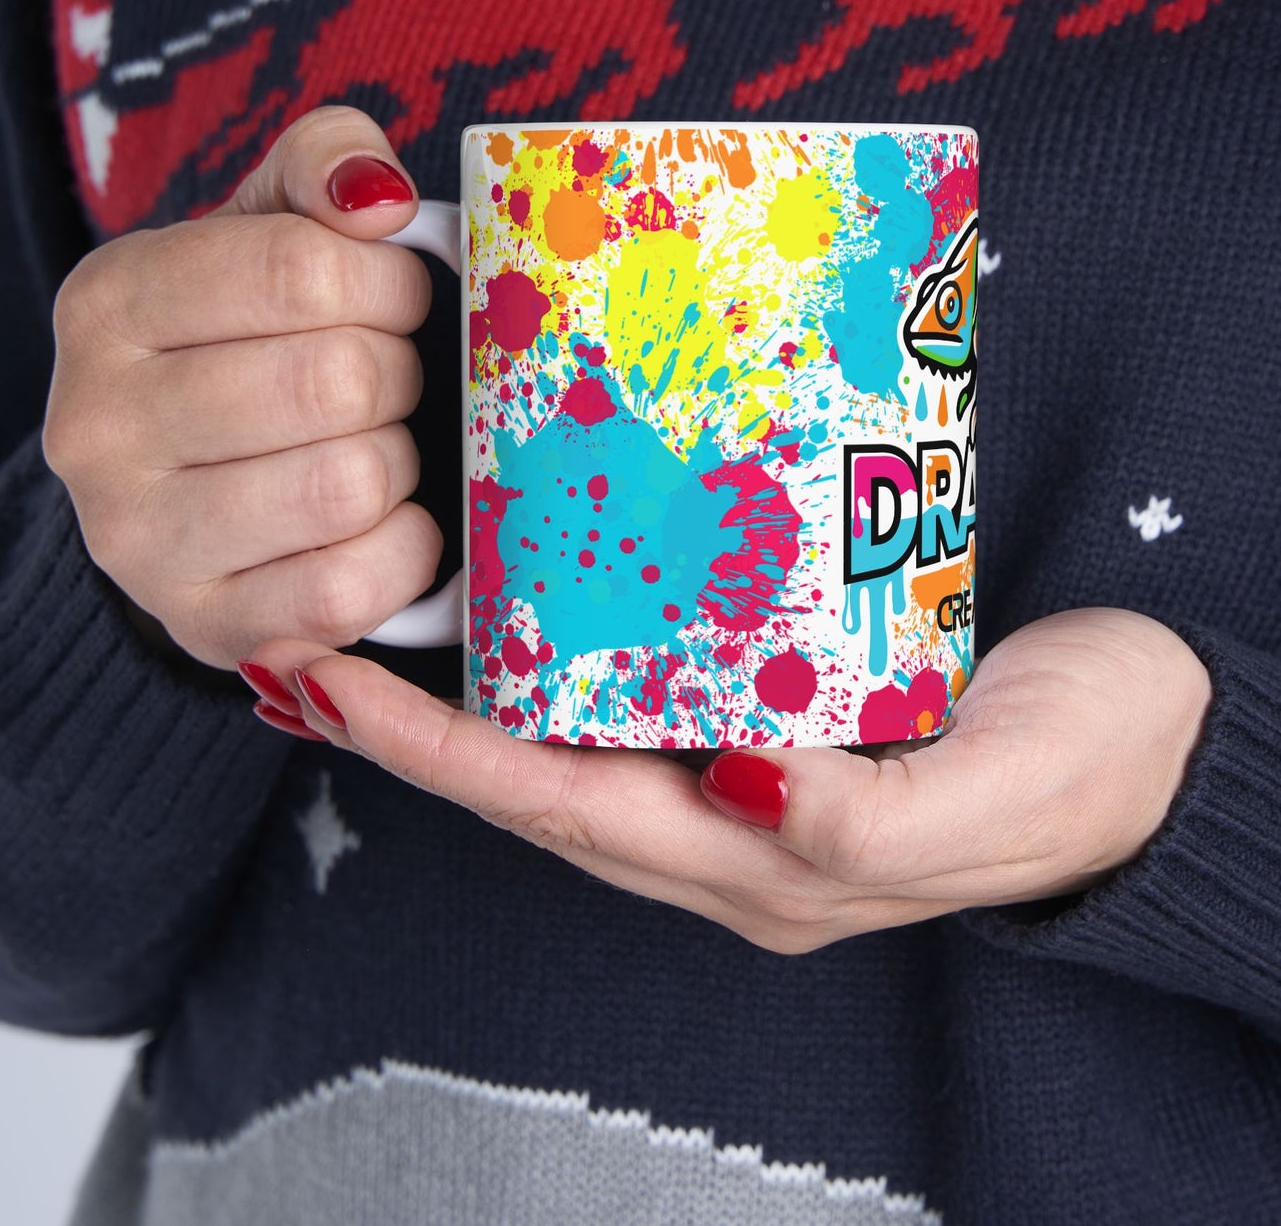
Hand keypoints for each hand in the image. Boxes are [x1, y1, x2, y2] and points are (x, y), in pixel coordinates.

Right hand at [43, 107, 439, 668]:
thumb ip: (322, 166)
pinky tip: (383, 523)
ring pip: (349, 484)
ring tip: (372, 448)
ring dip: (398, 462)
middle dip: (397, 375)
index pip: (302, 270)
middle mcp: (96, 425)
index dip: (388, 284)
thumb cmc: (246, 343)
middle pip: (336, 381)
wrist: (183, 490)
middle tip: (384, 382)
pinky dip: (402, 550)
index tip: (391, 300)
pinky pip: (350, 589)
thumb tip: (378, 198)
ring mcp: (138, 541)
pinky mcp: (205, 626)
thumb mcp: (266, 227)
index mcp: (108, 303)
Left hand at [244, 609, 1211, 950]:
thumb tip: (739, 783)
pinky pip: (638, 697)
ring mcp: (746, 775)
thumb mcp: (997, 799)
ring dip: (472, 699)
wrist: (1162, 733)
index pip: (564, 810)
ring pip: (576, 743)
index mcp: (768, 864)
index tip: (329, 690)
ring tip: (380, 625)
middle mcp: (732, 830)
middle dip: (415, 731)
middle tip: (310, 646)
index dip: (438, 757)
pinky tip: (528, 607)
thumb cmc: (1091, 767)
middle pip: (540, 783)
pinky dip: (561, 662)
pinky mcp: (777, 714)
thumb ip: (866, 825)